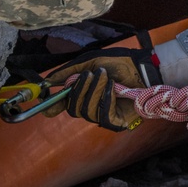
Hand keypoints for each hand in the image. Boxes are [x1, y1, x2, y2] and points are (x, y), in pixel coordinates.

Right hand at [42, 47, 160, 130]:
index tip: (46, 106)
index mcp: (83, 95)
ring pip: (87, 112)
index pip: (64, 106)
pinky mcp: (117, 122)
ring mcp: (104, 116)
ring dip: (95, 91)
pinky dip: (105, 99)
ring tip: (105, 76)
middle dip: (80, 90)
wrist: (141, 67)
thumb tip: (48, 80)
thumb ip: (69, 72)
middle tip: (90, 75)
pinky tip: (113, 88)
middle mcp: (91, 108)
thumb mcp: (90, 63)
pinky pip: (102, 116)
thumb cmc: (118, 64)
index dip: (53, 107)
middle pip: (73, 109)